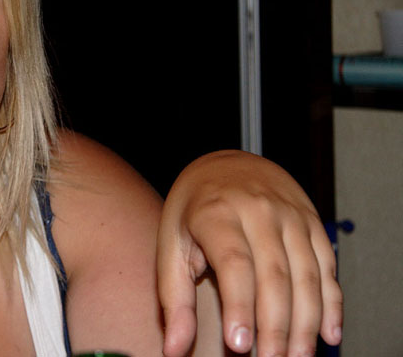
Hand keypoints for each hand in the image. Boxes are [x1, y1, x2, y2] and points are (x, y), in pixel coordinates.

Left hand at [157, 150, 342, 355]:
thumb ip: (174, 298)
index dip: (239, 307)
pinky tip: (327, 334)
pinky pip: (327, 266)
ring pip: (307, 275)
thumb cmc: (193, 210)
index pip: (233, 264)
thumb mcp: (172, 245)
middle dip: (275, 326)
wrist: (224, 165)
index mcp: (216, 212)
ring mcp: (290, 214)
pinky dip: (331, 303)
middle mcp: (257, 209)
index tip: (239, 345)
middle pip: (274, 275)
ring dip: (306, 322)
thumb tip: (173, 348)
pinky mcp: (312, 222)